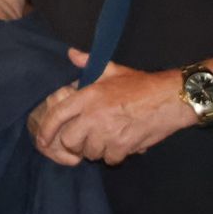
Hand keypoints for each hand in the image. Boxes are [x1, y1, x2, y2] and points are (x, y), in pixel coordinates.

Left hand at [28, 48, 193, 166]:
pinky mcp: (124, 146)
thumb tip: (72, 54)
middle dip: (75, 144)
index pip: (57, 115)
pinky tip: (122, 143)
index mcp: (88, 95)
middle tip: (86, 139)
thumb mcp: (112, 69)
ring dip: (97, 150)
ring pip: (90, 152)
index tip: (42, 140)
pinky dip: (114, 155)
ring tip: (108, 137)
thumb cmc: (141, 85)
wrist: (170, 98)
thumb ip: (89, 63)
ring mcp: (109, 132)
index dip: (46, 130)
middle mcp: (94, 115)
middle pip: (70, 140)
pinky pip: (110, 159)